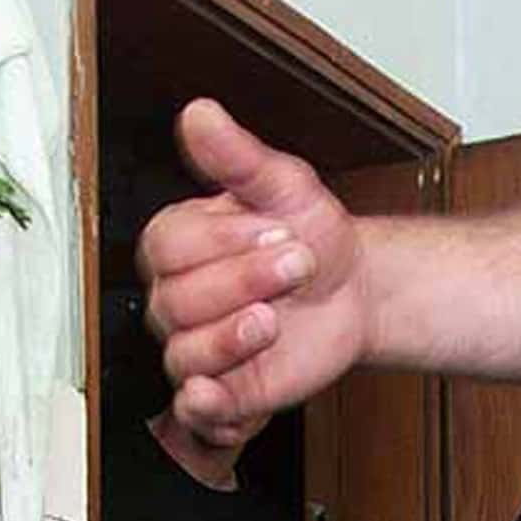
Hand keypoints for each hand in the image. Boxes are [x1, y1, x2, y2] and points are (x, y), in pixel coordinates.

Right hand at [139, 102, 370, 436]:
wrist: (351, 287)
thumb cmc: (309, 234)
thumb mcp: (283, 185)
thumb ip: (237, 156)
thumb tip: (199, 113)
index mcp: (177, 244)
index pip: (169, 246)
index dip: (225, 241)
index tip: (276, 229)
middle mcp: (176, 297)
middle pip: (177, 300)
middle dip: (244, 281)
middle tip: (295, 265)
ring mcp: (196, 346)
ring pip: (185, 351)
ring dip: (234, 336)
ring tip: (277, 319)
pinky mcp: (222, 392)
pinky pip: (192, 406)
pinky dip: (202, 402)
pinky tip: (218, 389)